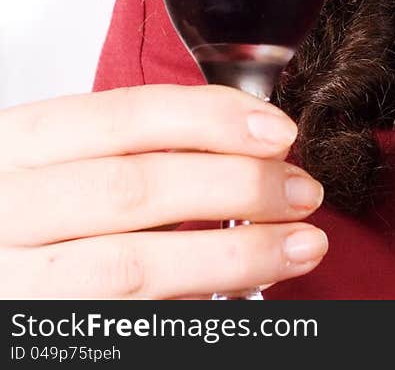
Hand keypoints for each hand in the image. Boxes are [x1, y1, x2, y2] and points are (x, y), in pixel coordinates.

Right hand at [0, 84, 328, 298]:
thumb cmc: (21, 217)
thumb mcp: (54, 163)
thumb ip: (125, 146)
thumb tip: (243, 138)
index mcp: (13, 146)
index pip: (125, 116)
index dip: (210, 119)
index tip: (278, 131)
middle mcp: (5, 210)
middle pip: (136, 188)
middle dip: (235, 186)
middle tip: (302, 191)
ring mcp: (14, 284)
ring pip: (134, 267)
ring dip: (232, 255)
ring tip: (300, 246)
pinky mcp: (34, 341)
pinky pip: (127, 324)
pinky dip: (192, 307)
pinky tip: (240, 298)